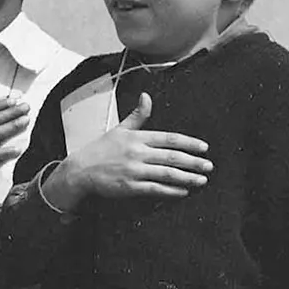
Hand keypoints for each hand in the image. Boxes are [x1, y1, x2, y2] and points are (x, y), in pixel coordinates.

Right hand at [56, 93, 212, 203]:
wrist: (80, 169)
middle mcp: (137, 153)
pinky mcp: (130, 186)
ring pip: (167, 173)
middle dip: (193, 162)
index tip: (204, 148)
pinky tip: (182, 191)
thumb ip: (138, 115)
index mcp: (137, 138)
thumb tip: (147, 97)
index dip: (189, 143)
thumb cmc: (100, 149)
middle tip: (209, 166)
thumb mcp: (119, 129)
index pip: (169, 138)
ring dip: (187, 177)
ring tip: (201, 180)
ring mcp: (134, 170)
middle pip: (172, 157)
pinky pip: (155, 189)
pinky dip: (171, 191)